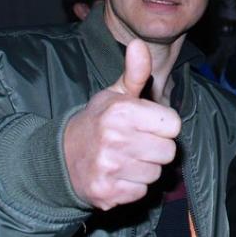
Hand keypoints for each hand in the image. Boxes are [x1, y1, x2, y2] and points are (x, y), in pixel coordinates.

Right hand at [64, 39, 181, 209]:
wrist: (61, 156)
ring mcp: (109, 168)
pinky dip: (133, 185)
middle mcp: (115, 139)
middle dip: (156, 147)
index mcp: (122, 111)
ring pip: (156, 173)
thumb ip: (135, 72)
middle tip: (136, 142)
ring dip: (145, 167)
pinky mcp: (106, 193)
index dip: (163, 125)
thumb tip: (140, 43)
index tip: (147, 124)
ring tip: (126, 158)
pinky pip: (141, 191)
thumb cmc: (99, 121)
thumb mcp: (116, 94)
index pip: (173, 125)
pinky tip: (118, 174)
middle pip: (168, 151)